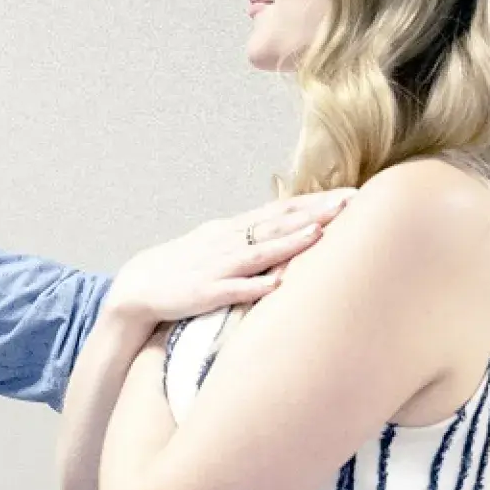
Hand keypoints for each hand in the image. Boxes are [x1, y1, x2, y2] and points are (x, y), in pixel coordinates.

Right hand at [108, 189, 354, 323]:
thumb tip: (290, 227)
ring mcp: (216, 267)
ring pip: (258, 252)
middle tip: (349, 204)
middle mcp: (228, 242)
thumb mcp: (220, 243)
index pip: (281, 210)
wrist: (139, 286)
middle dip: (314, 213)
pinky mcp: (204, 293)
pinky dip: (254, 285)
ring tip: (318, 232)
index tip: (351, 195)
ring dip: (288, 242)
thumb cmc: (186, 266)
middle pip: (276, 223)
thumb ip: (253, 236)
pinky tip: (276, 283)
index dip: (316, 202)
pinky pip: (233, 289)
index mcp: (234, 229)